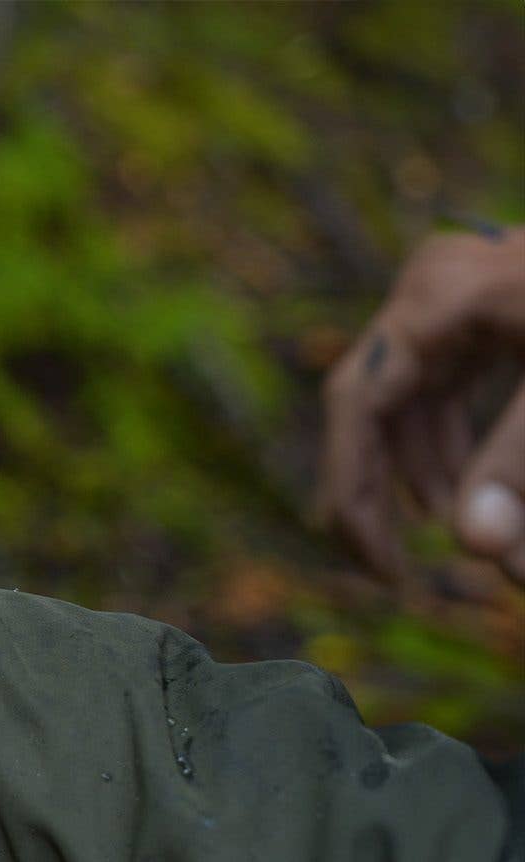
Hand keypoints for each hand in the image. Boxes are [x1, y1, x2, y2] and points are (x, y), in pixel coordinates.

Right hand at [319, 227, 524, 584]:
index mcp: (440, 297)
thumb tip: (476, 550)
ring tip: (463, 525)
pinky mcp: (491, 302)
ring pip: (408, 396)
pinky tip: (476, 479)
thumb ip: (524, 463)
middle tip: (394, 566)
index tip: (386, 571)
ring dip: (427, 467)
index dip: (356, 493)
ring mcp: (461, 290)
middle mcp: (434, 287)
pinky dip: (456, 434)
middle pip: (372, 403)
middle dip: (381, 487)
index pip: (359, 406)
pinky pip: (446, 378)